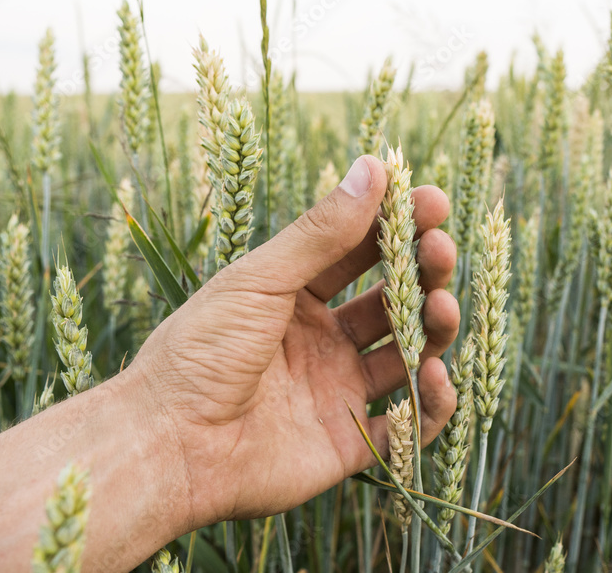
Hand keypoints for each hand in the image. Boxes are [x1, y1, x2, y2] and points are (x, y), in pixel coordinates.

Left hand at [131, 155, 459, 527]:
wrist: (169, 443)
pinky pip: (404, 426)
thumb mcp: (260, 280)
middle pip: (392, 302)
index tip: (432, 202)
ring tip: (442, 308)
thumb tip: (373, 167)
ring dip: (434, 329)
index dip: (397, 227)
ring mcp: (336, 391)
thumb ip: (321, 231)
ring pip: (407, 356)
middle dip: (423, 273)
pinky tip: (436, 374)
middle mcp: (321, 342)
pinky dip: (431, 404)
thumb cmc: (200, 350)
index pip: (360, 253)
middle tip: (440, 250)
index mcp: (295, 297)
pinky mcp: (346, 442)